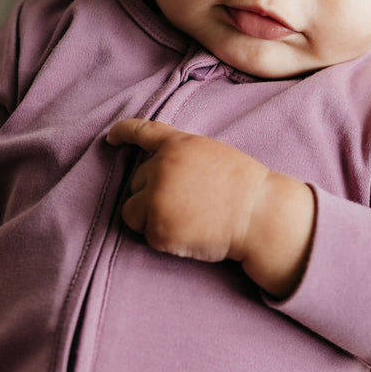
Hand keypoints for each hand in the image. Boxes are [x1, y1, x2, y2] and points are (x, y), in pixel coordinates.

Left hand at [105, 118, 315, 296]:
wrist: (260, 216)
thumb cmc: (244, 188)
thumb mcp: (212, 155)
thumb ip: (181, 156)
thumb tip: (156, 169)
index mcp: (177, 145)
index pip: (142, 132)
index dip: (122, 132)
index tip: (111, 139)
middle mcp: (161, 168)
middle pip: (135, 182)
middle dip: (152, 194)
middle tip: (187, 204)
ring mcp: (157, 198)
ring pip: (131, 211)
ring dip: (149, 217)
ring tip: (184, 220)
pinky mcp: (158, 229)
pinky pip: (147, 235)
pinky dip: (165, 239)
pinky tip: (190, 234)